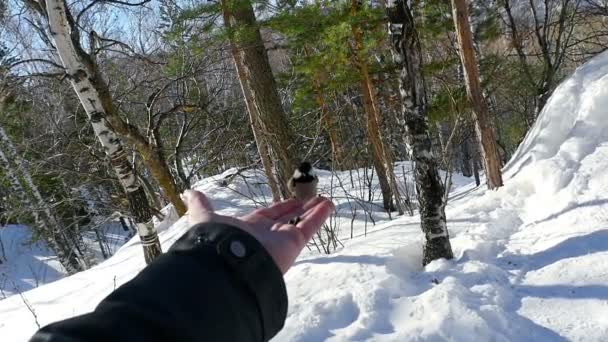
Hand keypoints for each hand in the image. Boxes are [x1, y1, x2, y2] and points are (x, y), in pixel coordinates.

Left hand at [181, 190, 334, 273]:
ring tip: (325, 200)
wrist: (228, 264)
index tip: (290, 202)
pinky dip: (319, 216)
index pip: (267, 216)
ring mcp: (281, 239)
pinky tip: (329, 204)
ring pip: (301, 222)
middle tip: (311, 200)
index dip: (279, 208)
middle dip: (298, 210)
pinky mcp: (293, 243)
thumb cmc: (217, 239)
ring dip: (313, 210)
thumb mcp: (205, 217)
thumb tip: (188, 192)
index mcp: (248, 228)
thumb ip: (200, 205)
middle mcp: (266, 235)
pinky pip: (309, 227)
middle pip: (287, 218)